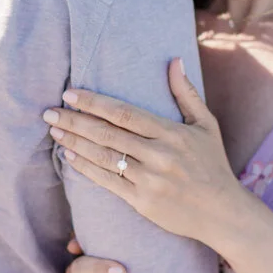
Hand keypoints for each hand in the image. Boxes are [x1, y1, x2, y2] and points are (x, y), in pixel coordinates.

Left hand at [43, 60, 241, 247]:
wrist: (222, 213)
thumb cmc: (214, 165)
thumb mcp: (206, 125)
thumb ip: (186, 93)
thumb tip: (173, 60)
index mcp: (172, 133)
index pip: (124, 113)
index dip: (94, 102)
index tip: (70, 94)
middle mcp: (159, 155)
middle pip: (107, 133)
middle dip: (74, 121)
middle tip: (49, 112)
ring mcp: (149, 180)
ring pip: (103, 157)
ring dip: (75, 143)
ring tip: (54, 131)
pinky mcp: (142, 202)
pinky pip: (107, 182)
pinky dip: (86, 169)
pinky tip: (70, 157)